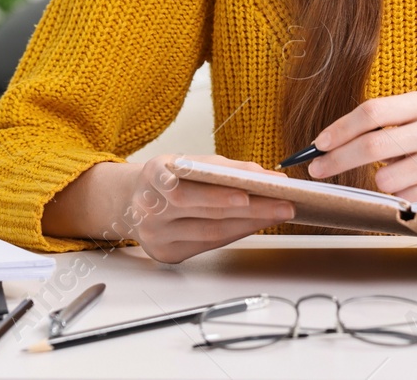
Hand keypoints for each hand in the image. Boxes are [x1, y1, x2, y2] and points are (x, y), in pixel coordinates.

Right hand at [116, 154, 295, 263]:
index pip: (192, 188)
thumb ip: (228, 168)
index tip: (258, 190)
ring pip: (210, 233)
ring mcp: (155, 236)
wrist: (132, 201)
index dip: (223, 193)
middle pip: (206, 212)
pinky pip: (206, 245)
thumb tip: (270, 176)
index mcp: (153, 176)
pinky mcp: (165, 254)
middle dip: (250, 209)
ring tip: (277, 215)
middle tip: (284, 204)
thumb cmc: (169, 177)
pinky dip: (233, 234)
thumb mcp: (190, 162)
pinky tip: (254, 226)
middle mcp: (149, 208)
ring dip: (248, 224)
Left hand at [305, 91, 416, 210]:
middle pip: (373, 144)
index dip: (339, 129)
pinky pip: (404, 200)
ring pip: (386, 179)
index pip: (373, 111)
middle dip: (337, 160)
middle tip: (317, 171)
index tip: (317, 144)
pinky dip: (401, 200)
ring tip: (401, 179)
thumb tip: (326, 147)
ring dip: (381, 185)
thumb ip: (383, 128)